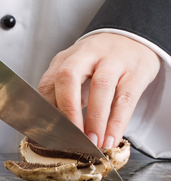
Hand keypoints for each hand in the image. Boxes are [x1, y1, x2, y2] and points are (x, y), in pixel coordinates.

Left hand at [38, 33, 159, 147]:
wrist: (133, 37)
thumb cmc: (98, 61)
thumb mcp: (75, 70)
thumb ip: (63, 93)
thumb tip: (53, 128)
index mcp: (65, 59)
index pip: (48, 82)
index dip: (45, 109)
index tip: (48, 132)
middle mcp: (85, 56)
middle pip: (68, 77)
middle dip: (67, 109)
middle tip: (70, 136)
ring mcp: (111, 61)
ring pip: (100, 87)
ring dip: (94, 119)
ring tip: (93, 143)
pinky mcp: (135, 72)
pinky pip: (125, 99)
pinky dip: (117, 122)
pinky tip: (111, 139)